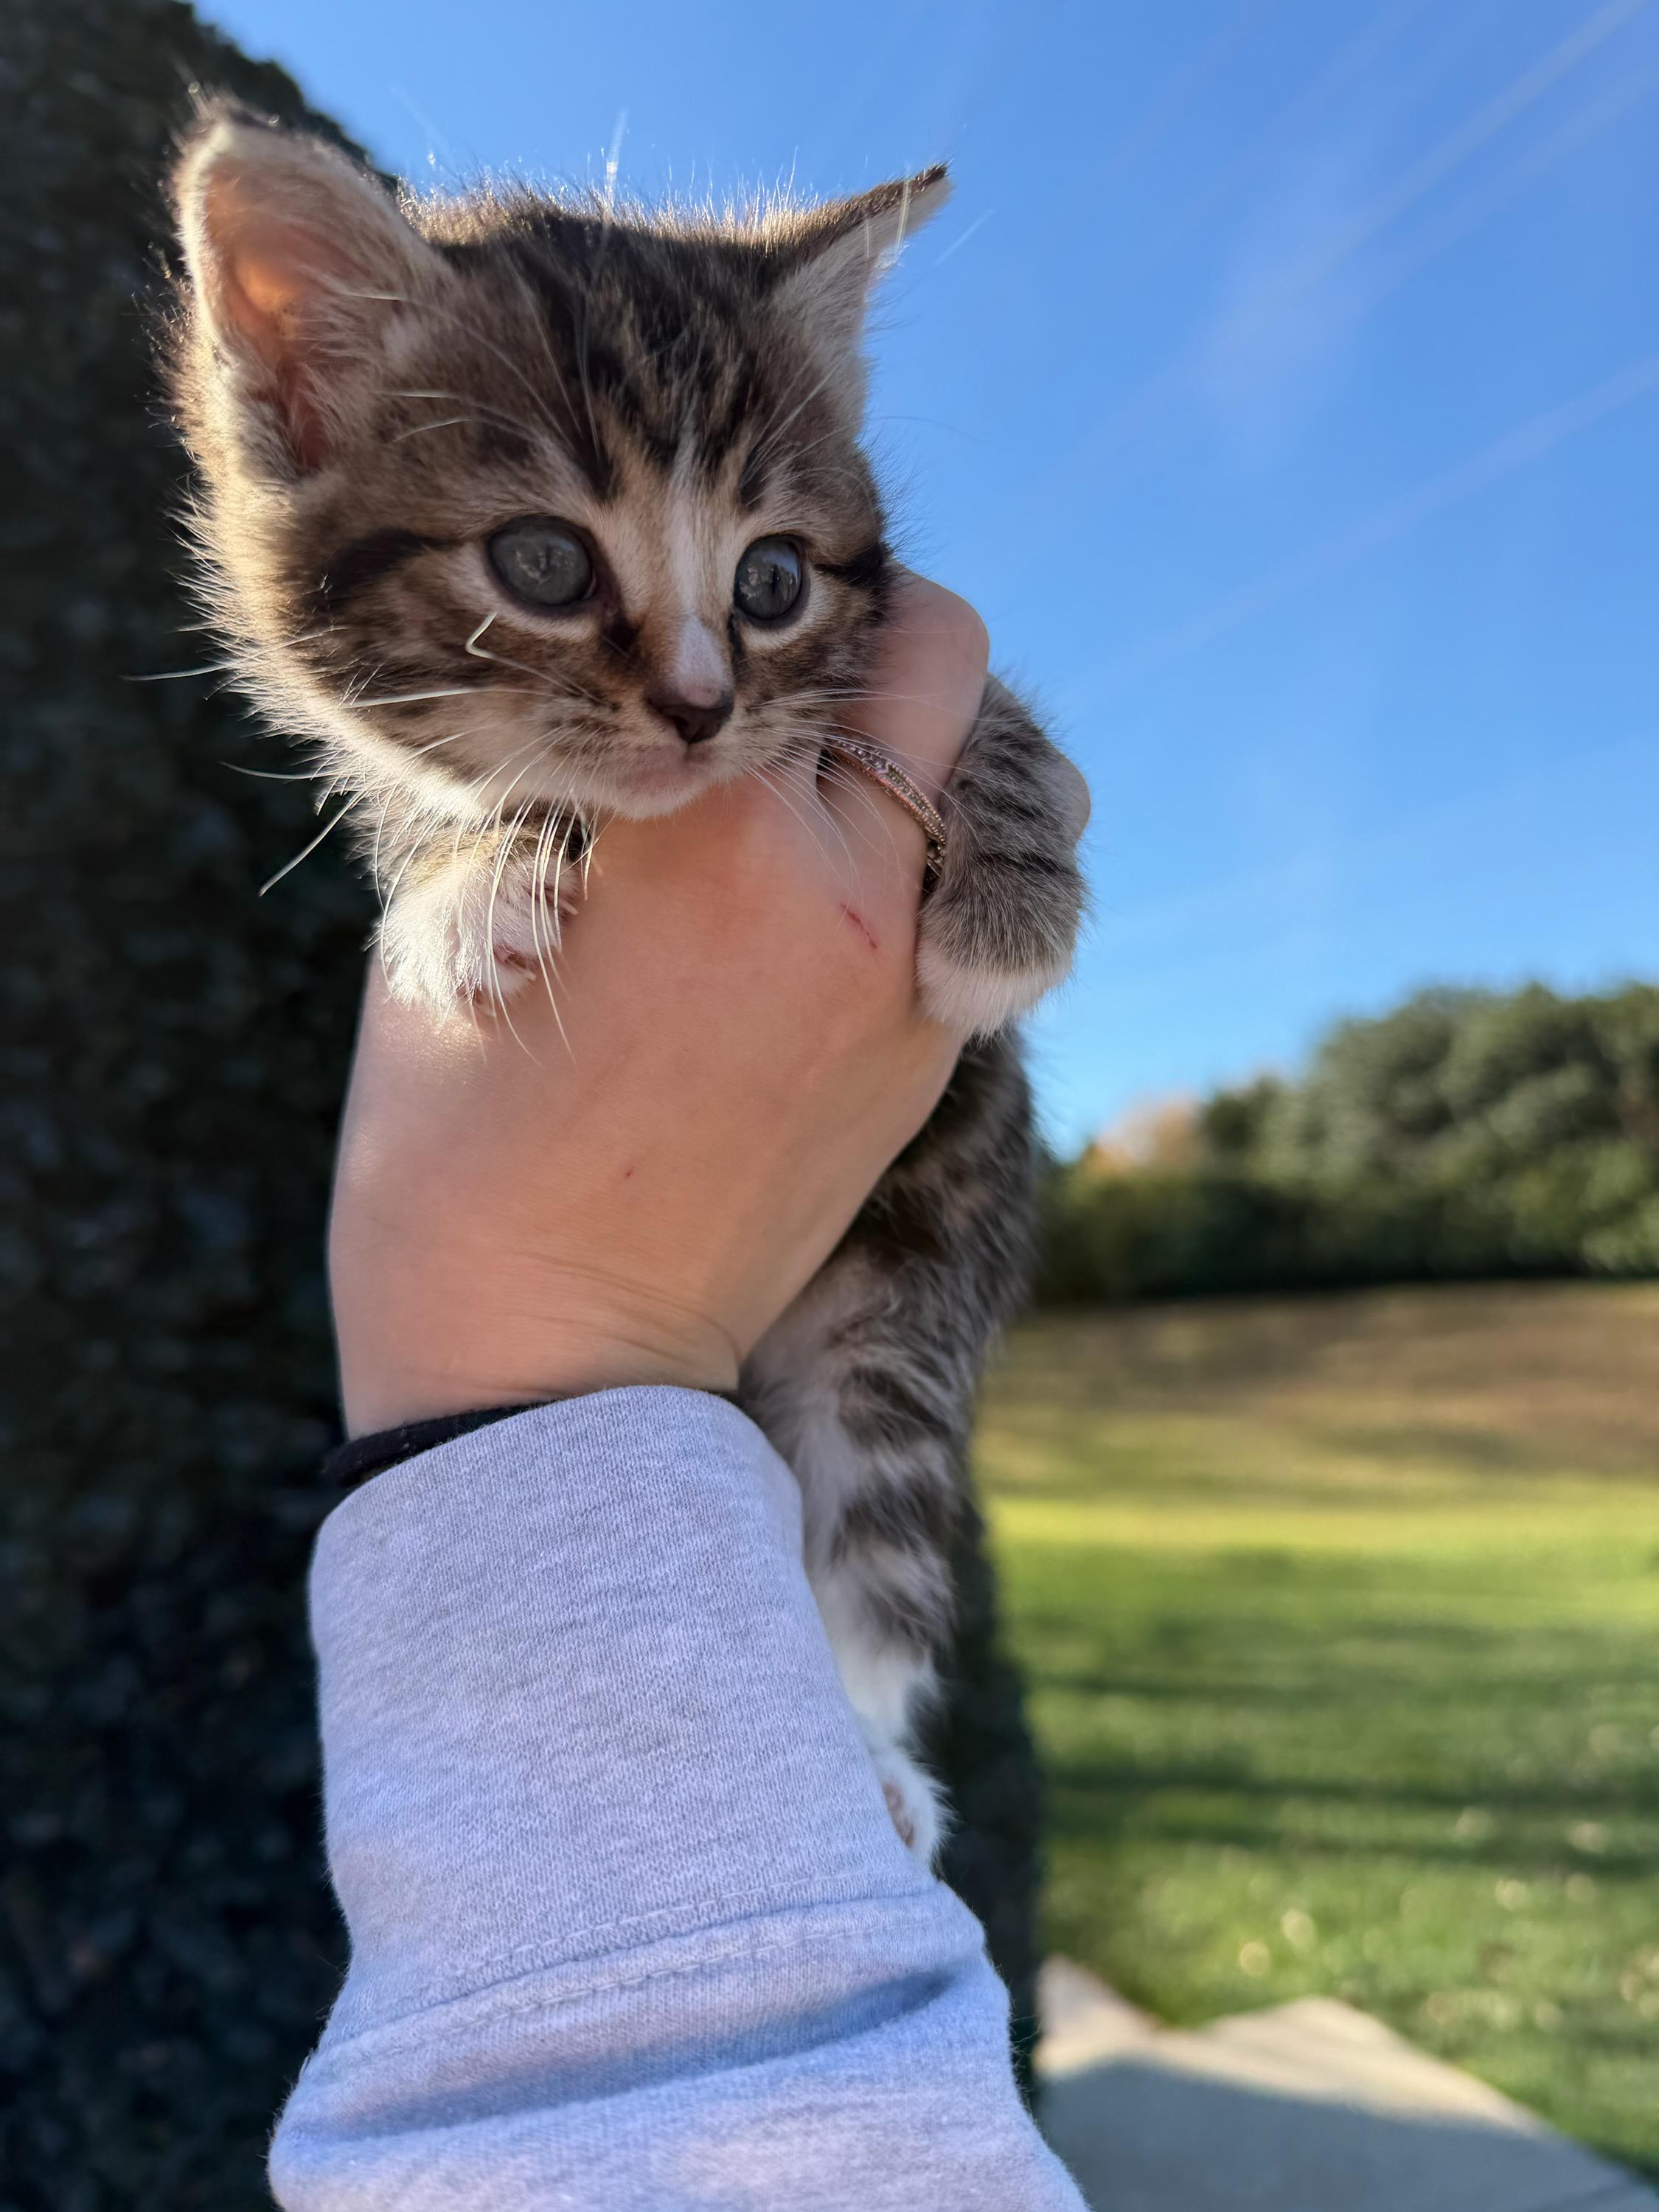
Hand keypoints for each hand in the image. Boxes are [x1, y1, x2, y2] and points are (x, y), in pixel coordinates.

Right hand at [328, 575, 990, 1434]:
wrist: (552, 1375)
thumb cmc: (455, 1160)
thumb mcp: (452, 937)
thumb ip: (555, 803)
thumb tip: (625, 727)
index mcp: (719, 843)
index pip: (783, 624)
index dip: (728, 594)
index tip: (689, 608)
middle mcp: (855, 898)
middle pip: (945, 660)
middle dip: (869, 634)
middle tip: (775, 668)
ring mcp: (914, 991)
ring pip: (1000, 787)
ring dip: (922, 752)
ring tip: (813, 785)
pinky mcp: (932, 1068)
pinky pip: (975, 903)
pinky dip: (924, 865)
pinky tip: (826, 896)